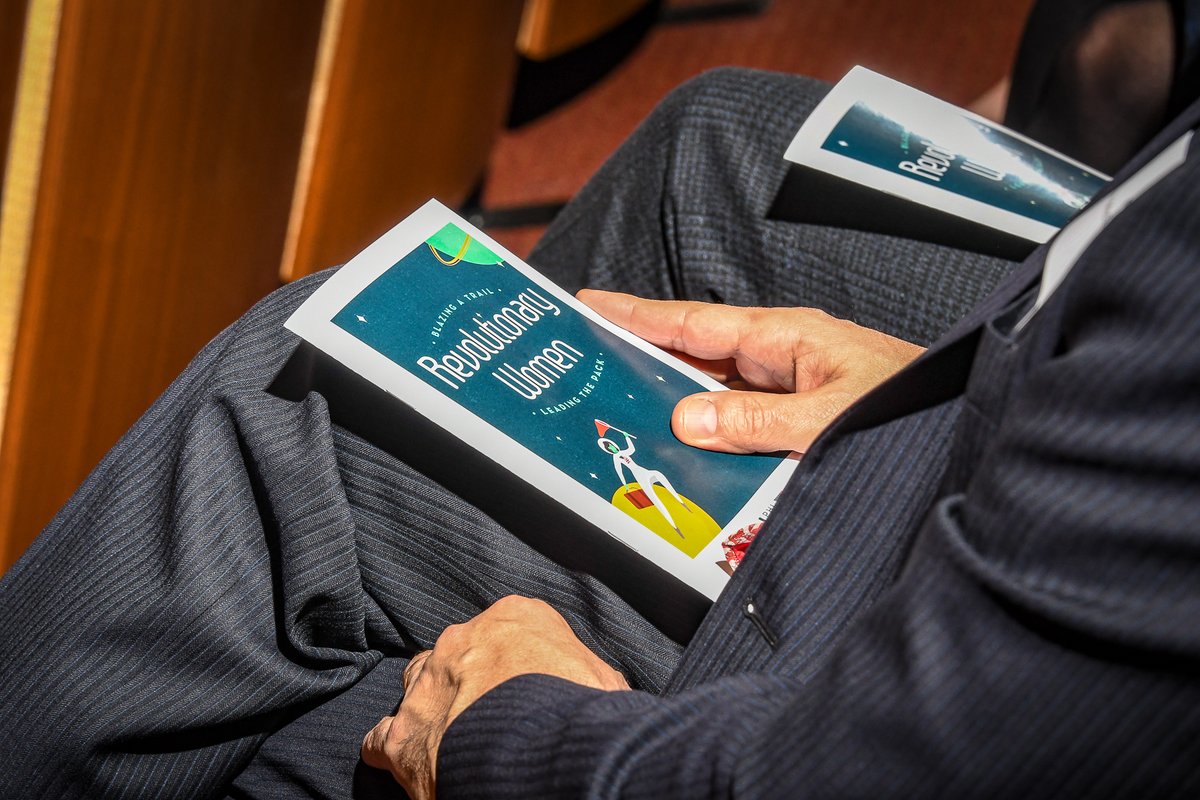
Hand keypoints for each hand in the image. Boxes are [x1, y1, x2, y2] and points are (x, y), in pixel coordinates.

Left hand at [360, 596, 629, 799]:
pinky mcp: (402, 736)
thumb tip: (598, 694)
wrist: (540, 746)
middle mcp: (462, 641)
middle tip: (492, 717)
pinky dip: (392, 749)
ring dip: (430, 709)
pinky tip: (408, 762)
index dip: (516, 664)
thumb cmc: (579, 710)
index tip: (528, 687)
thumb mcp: (602, 679)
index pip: (510, 630)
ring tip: (452, 740)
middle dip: (469, 681)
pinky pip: (381, 738)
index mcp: (515, 618)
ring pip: (416, 687)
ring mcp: (427, 686)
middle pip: (458, 655)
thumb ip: (585, 674)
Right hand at [579, 290, 923, 453]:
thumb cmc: (910, 408)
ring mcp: (787, 388)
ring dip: (674, 402)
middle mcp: (779, 358)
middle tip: (585, 365)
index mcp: (782, 337)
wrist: (964, 427)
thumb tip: (690, 418)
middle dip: (641, 357)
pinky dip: (711, 433)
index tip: (588, 306)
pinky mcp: (798, 419)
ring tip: (620, 413)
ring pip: (715, 393)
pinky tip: (688, 454)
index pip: (692, 323)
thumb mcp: (830, 416)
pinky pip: (740, 422)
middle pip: (694, 355)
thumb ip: (760, 421)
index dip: (637, 316)